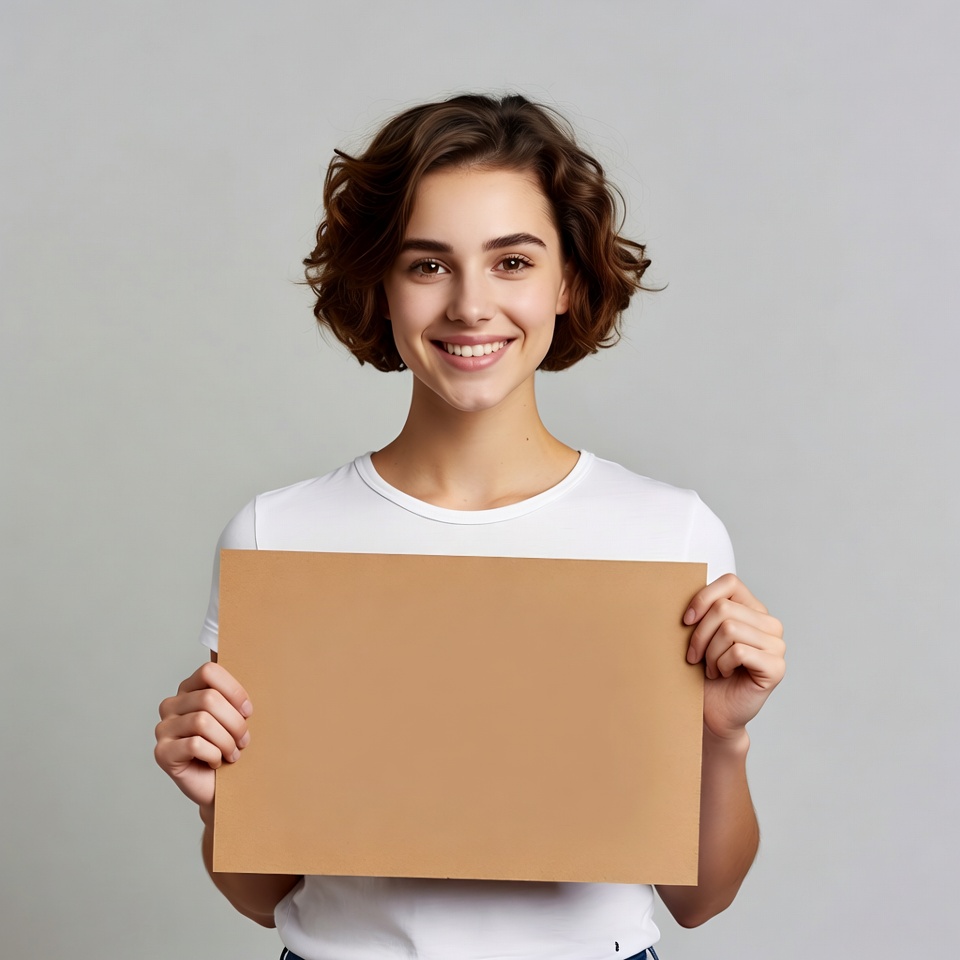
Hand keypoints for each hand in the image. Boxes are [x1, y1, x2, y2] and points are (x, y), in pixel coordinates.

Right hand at [154, 661, 252, 812]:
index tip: (248, 712)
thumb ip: (232, 686)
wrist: (222, 787)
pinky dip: (214, 755)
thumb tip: (225, 637)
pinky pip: (195, 745)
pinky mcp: (161, 752)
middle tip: (243, 740)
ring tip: (233, 753)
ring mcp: (163, 728)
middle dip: (235, 723)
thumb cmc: (230, 746)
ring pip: (203, 722)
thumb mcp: (236, 714)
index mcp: (189, 689)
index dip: (234, 690)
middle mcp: (171, 705)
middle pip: (210, 699)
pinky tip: (216, 761)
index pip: (209, 671)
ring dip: (227, 741)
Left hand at [683, 574, 784, 740]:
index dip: (703, 598)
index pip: (730, 582)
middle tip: (695, 656)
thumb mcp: (700, 634)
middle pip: (724, 608)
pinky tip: (722, 673)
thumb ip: (703, 611)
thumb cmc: (705, 672)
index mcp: (752, 609)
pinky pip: (739, 652)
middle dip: (700, 634)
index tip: (686, 621)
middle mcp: (769, 624)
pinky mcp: (776, 667)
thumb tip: (682, 592)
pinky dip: (721, 664)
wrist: (712, 710)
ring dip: (710, 653)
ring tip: (711, 667)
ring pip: (730, 629)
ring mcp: (777, 645)